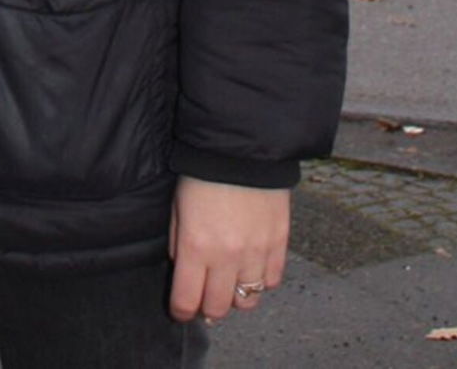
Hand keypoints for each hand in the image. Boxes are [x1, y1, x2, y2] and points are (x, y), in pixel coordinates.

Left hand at [168, 175, 290, 323]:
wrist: (242, 146)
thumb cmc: (204, 175)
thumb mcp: (178, 210)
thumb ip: (179, 247)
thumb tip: (185, 275)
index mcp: (196, 246)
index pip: (186, 302)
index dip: (181, 311)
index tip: (182, 308)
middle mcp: (226, 256)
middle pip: (217, 309)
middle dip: (208, 307)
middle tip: (206, 295)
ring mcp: (255, 252)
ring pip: (247, 301)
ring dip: (236, 295)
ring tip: (231, 280)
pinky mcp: (278, 243)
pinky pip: (271, 281)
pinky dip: (261, 280)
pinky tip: (253, 265)